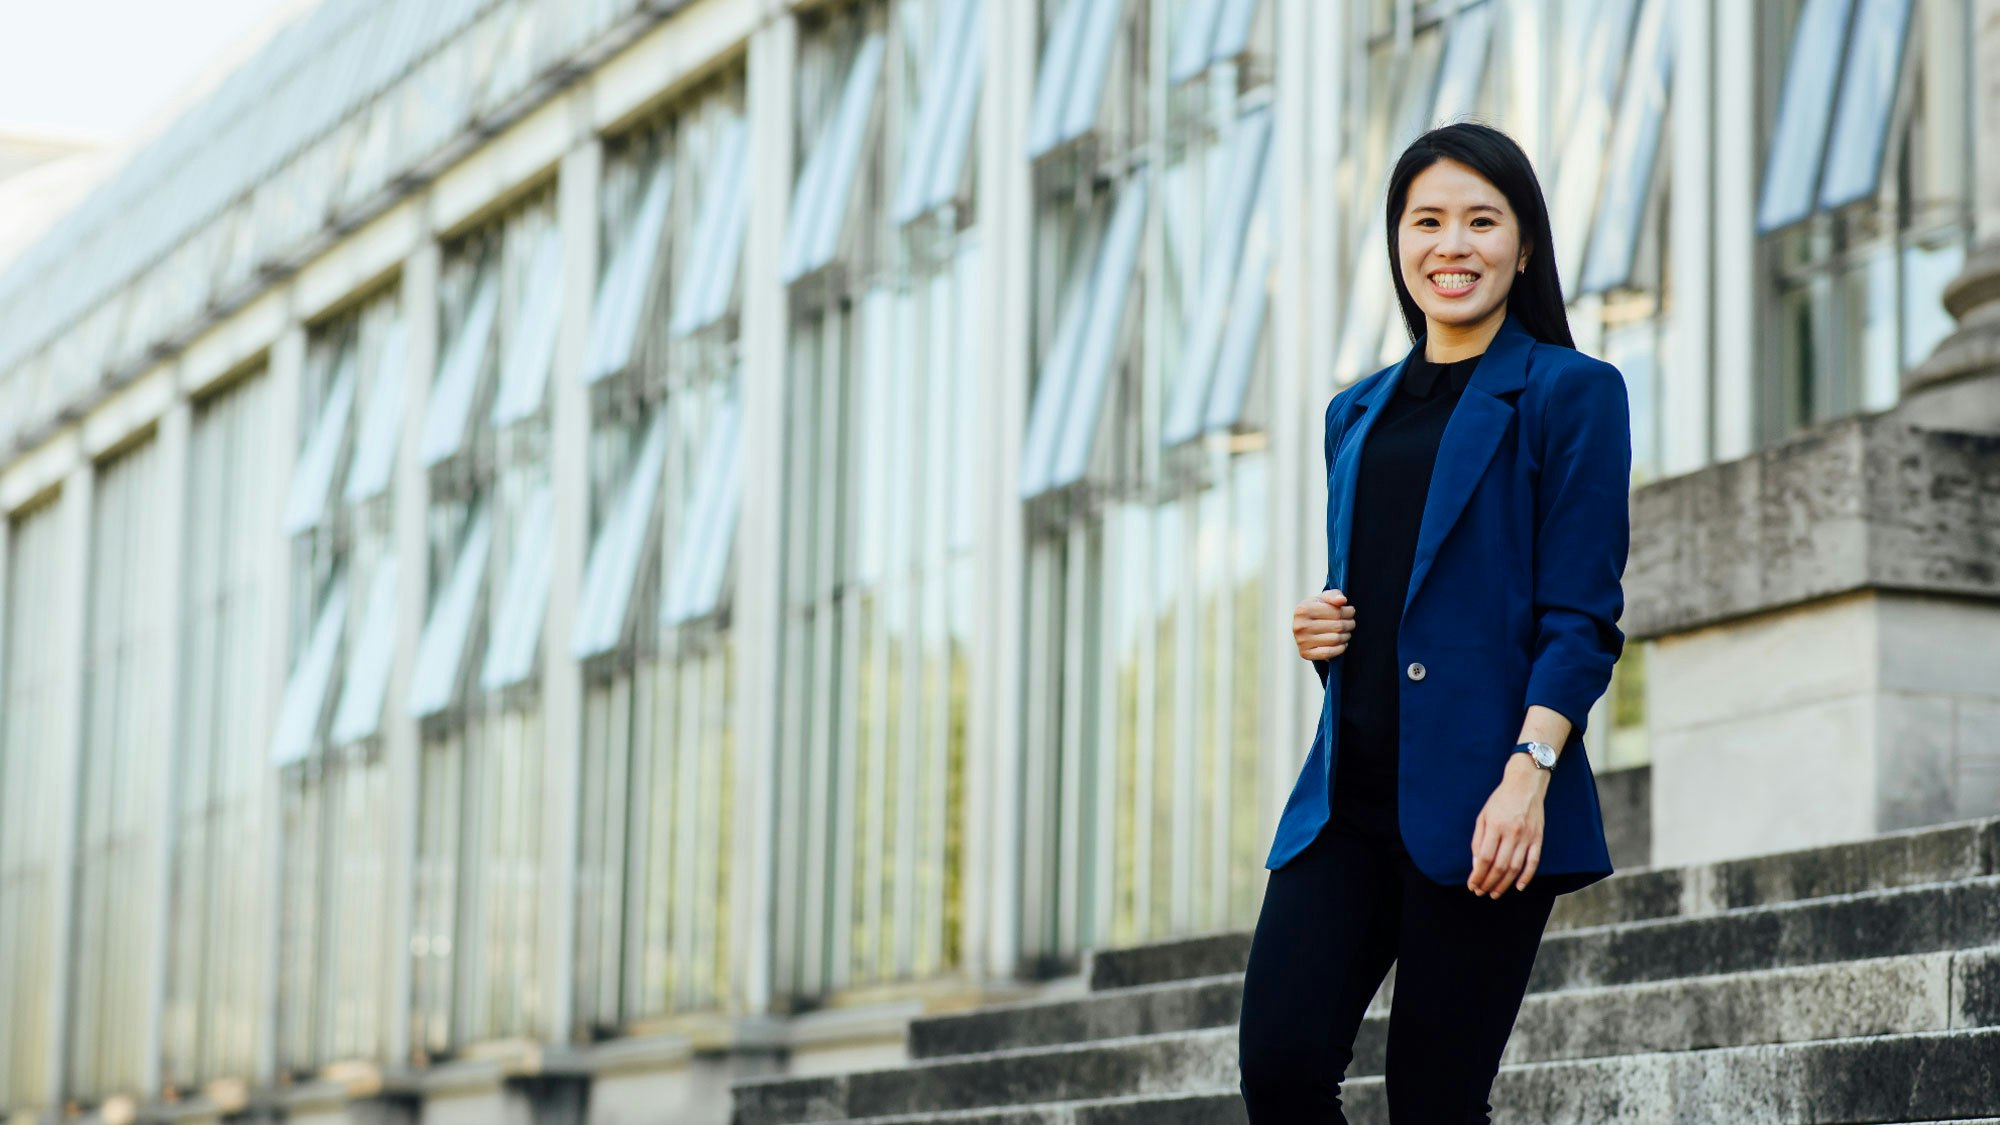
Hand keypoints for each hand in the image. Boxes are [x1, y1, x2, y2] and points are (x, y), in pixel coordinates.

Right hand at [1293, 589, 1355, 662]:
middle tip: (1351, 623)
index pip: (1336, 612)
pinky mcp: (1305, 653)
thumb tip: (1342, 600)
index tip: (1351, 612)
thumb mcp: (1324, 598)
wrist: (1303, 626)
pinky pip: (1329, 653)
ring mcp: (1301, 641)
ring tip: (1346, 632)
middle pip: (1338, 626)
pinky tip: (1342, 644)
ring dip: (1346, 636)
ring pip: (1335, 640)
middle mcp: (1300, 626)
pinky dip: (1340, 649)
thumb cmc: (1317, 609)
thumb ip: (1334, 596)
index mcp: (1303, 609)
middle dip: (1349, 624)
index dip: (1348, 612)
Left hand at [1467, 755, 1549, 897]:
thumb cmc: (1500, 800)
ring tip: (1495, 893)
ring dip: (1504, 884)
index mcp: (1495, 826)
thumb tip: (1476, 864)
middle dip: (1488, 883)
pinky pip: (1533, 862)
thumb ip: (1478, 840)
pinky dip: (1527, 877)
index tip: (1472, 885)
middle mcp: (1512, 833)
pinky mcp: (1538, 838)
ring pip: (1515, 868)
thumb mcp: (1483, 816)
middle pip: (1499, 866)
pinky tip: (1518, 887)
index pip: (1485, 858)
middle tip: (1481, 892)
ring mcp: (1527, 836)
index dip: (1478, 875)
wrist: (1525, 785)